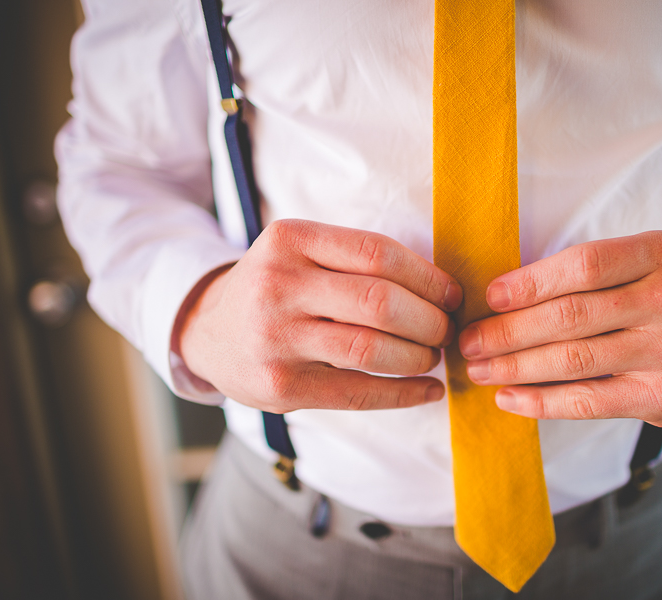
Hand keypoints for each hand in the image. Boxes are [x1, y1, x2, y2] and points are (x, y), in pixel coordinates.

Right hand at [174, 220, 461, 412]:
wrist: (209, 331)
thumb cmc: (278, 288)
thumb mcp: (301, 253)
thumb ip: (356, 261)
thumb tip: (443, 291)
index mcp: (291, 240)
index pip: (377, 253)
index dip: (427, 277)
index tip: (452, 295)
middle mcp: (278, 285)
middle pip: (380, 301)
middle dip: (430, 320)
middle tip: (446, 330)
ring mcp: (276, 338)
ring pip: (371, 349)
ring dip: (419, 357)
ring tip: (433, 356)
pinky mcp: (281, 386)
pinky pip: (358, 393)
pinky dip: (404, 394)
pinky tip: (428, 390)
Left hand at [457, 231, 661, 426]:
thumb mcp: (650, 264)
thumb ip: (594, 272)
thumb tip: (503, 295)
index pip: (585, 264)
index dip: (530, 282)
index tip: (489, 296)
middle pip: (571, 315)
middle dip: (508, 330)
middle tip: (468, 340)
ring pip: (573, 360)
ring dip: (515, 366)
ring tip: (478, 368)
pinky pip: (588, 400)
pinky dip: (541, 402)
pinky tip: (509, 397)